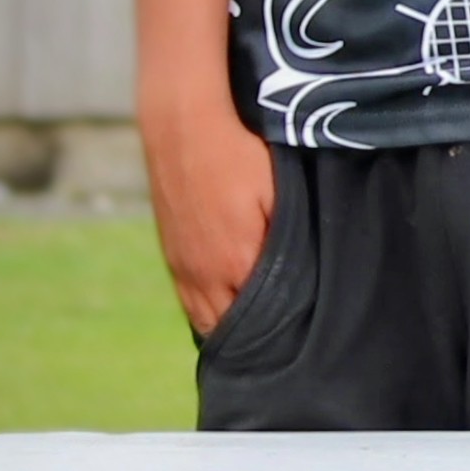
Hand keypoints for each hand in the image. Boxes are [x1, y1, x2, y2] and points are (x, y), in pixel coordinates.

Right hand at [143, 104, 278, 334]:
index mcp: (236, 261)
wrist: (183, 130)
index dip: (279, 330)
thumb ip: (282, 242)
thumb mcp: (276, 195)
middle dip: (253, 339)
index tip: (297, 334)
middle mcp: (203, 274)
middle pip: (228, 327)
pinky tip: (223, 309)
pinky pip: (187, 300)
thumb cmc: (237, 157)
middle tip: (280, 340)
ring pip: (203, 318)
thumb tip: (292, 278)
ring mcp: (182, 267)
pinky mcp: (171, 255)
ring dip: (226, 327)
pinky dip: (205, 311)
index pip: (260, 318)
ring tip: (254, 334)